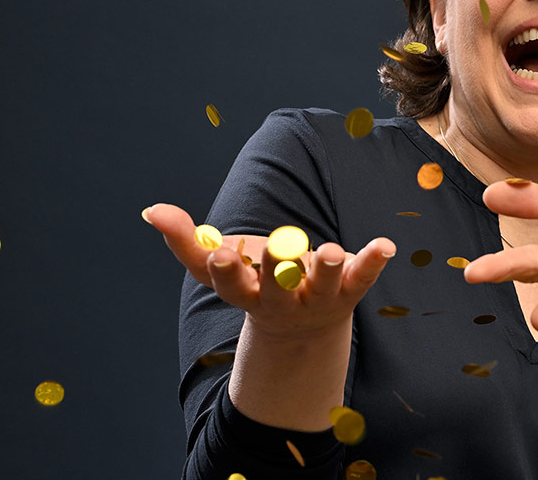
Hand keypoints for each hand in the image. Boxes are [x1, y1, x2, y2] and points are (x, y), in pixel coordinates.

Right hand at [143, 203, 394, 339]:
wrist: (303, 326)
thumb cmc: (255, 282)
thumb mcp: (220, 264)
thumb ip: (188, 240)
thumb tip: (152, 211)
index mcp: (245, 292)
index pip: (229, 284)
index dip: (225, 270)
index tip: (221, 252)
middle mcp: (280, 300)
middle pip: (276, 288)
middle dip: (276, 268)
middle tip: (278, 247)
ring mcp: (316, 298)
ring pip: (321, 286)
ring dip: (323, 269)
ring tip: (327, 251)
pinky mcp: (348, 290)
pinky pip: (362, 277)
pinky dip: (373, 261)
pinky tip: (385, 245)